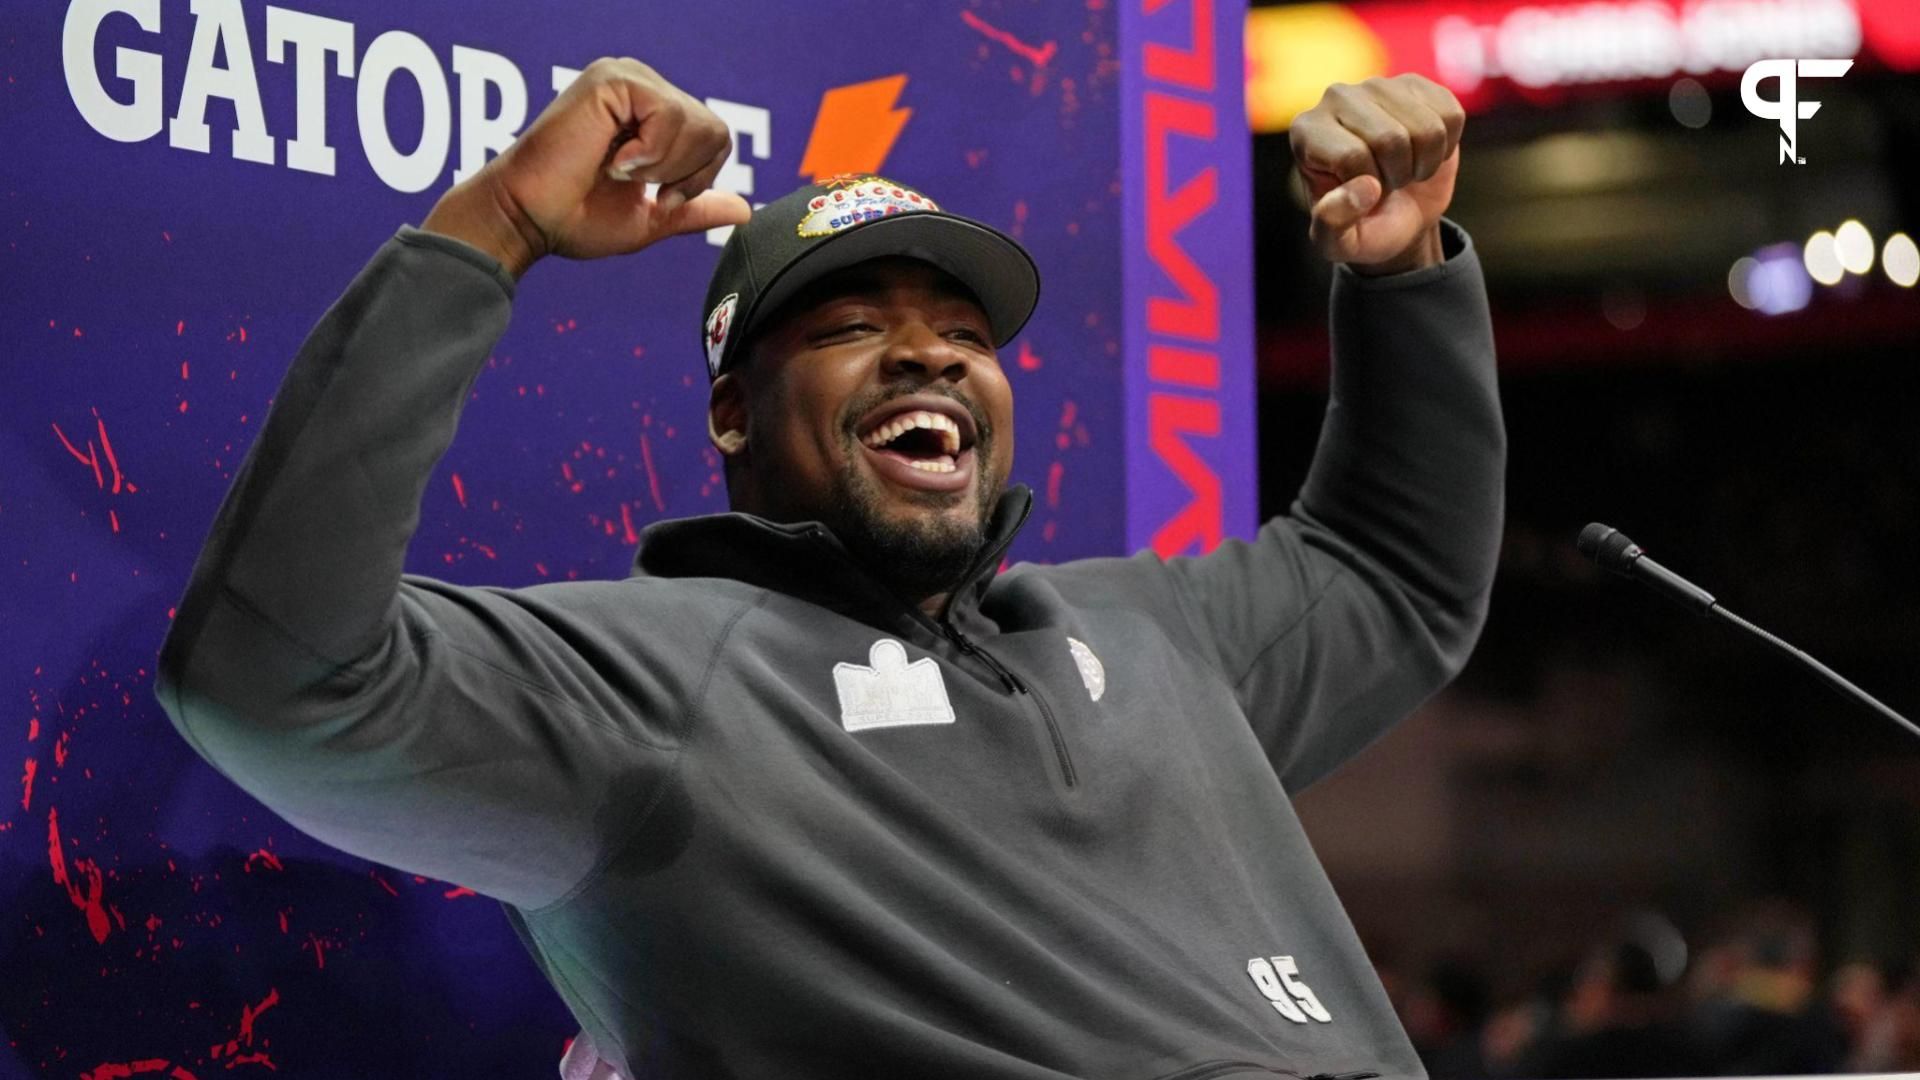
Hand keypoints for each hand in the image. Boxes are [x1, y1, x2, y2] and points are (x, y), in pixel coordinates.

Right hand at [423, 57, 751, 277]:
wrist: (530, 219)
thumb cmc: (574, 218)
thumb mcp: (650, 217)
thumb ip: (696, 208)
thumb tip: (746, 209)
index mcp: (650, 114)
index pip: (716, 137)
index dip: (696, 179)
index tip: (651, 193)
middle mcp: (640, 87)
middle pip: (715, 130)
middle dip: (683, 174)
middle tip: (631, 182)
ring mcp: (626, 77)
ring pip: (698, 124)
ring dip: (661, 166)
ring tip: (615, 170)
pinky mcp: (612, 79)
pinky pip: (670, 115)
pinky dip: (648, 153)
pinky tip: (611, 159)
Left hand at [1290, 74, 1463, 274]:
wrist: (1398, 211)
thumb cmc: (1363, 226)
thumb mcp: (1337, 243)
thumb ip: (1332, 225)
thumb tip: (1365, 189)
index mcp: (1305, 132)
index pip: (1352, 156)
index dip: (1369, 187)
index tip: (1361, 193)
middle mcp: (1336, 98)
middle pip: (1390, 139)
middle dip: (1398, 175)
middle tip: (1387, 183)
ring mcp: (1378, 86)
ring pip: (1426, 127)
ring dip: (1424, 162)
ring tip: (1404, 168)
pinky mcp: (1416, 84)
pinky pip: (1451, 116)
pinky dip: (1446, 146)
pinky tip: (1423, 150)